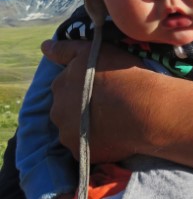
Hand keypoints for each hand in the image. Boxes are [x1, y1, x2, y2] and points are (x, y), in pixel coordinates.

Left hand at [42, 38, 149, 161]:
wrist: (142, 107)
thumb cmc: (120, 74)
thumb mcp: (92, 51)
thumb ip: (65, 49)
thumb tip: (43, 46)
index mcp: (59, 85)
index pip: (65, 86)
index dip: (83, 87)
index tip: (100, 87)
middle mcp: (57, 111)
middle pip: (66, 109)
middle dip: (80, 108)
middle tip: (106, 105)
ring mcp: (67, 134)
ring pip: (74, 130)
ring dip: (86, 127)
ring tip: (112, 122)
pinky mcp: (80, 152)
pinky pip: (85, 148)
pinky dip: (95, 143)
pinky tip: (113, 137)